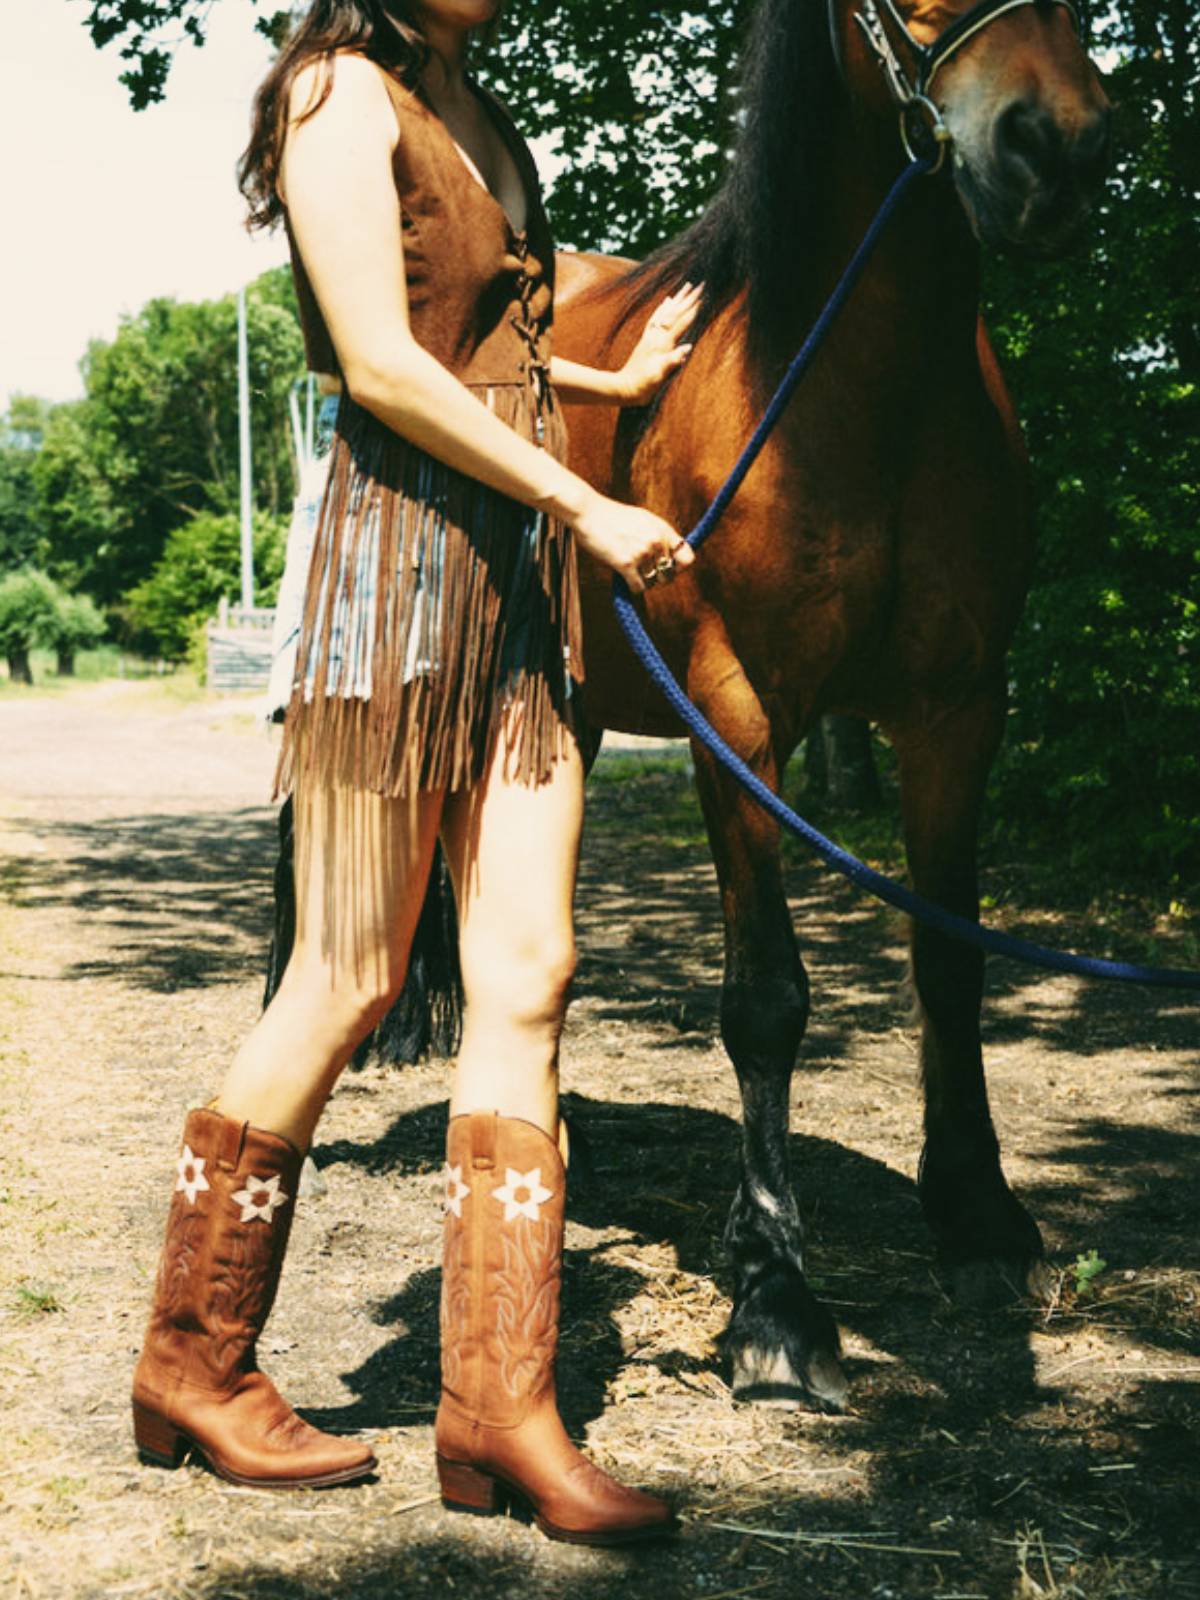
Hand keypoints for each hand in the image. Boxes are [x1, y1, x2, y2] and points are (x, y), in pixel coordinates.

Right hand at [571, 489, 695, 596]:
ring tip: (629, 568)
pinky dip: (632, 587)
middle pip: (668, 576)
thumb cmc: (612, 516)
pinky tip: (624, 577)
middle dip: (657, 576)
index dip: (680, 568)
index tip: (669, 568)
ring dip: (641, 580)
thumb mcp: (642, 519)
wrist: (587, 512)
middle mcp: (656, 542)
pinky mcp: (626, 564)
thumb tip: (669, 555)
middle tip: (642, 570)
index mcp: (663, 530)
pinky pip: (638, 587)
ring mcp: (642, 553)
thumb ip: (657, 535)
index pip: (688, 558)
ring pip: (652, 583)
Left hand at [616, 283, 701, 405]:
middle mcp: (656, 337)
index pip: (681, 323)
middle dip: (688, 299)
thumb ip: (672, 361)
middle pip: (675, 313)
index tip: (703, 296)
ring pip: (666, 312)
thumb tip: (688, 347)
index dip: (693, 310)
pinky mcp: (645, 340)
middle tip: (699, 284)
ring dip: (677, 299)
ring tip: (686, 286)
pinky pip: (655, 318)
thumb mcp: (659, 376)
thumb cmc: (643, 385)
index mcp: (663, 344)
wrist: (623, 388)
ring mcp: (650, 337)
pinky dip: (662, 308)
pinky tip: (666, 301)